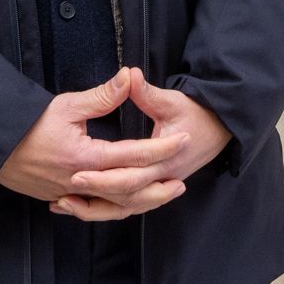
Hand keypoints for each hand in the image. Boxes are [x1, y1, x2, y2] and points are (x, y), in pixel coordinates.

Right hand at [0, 68, 190, 221]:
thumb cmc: (28, 124)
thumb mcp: (66, 105)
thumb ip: (102, 96)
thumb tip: (129, 76)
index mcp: (86, 157)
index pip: (134, 155)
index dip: (162, 148)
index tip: (183, 140)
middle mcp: (81, 182)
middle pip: (130, 190)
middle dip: (159, 186)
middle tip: (182, 180)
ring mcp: (71, 194)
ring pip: (114, 206)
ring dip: (142, 202)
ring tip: (163, 195)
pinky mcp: (62, 198)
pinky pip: (95, 209)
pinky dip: (115, 209)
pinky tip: (127, 204)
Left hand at [54, 72, 232, 220]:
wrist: (219, 127)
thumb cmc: (196, 112)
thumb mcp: (171, 100)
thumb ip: (146, 92)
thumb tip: (128, 74)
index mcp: (166, 158)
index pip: (130, 172)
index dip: (102, 176)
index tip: (76, 172)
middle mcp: (163, 177)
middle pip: (124, 196)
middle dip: (93, 195)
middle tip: (64, 191)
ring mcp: (161, 185)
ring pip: (127, 207)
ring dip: (97, 210)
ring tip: (66, 204)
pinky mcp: (156, 187)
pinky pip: (131, 206)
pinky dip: (108, 209)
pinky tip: (83, 206)